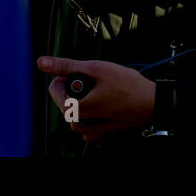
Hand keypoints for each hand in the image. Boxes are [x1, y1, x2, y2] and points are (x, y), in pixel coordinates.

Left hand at [37, 56, 155, 143]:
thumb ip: (67, 65)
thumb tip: (41, 62)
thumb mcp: (96, 68)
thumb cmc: (128, 85)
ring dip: (81, 106)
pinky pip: (90, 131)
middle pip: (66, 106)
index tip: (77, 71)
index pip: (55, 92)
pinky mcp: (107, 133)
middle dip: (73, 91)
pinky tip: (102, 108)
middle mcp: (84, 124)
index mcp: (77, 109)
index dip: (63, 77)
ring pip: (77, 121)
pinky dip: (92, 120)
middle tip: (89, 79)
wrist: (153, 102)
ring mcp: (96, 131)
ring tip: (96, 92)